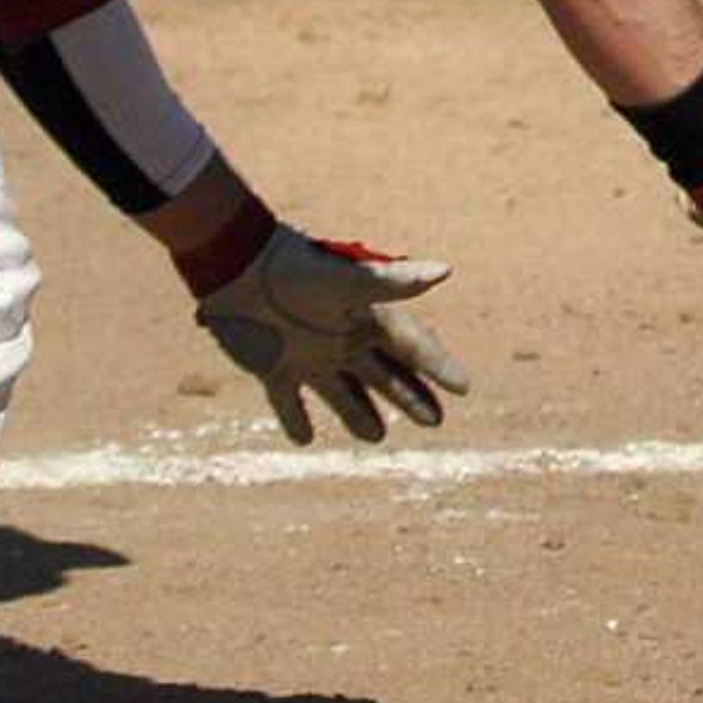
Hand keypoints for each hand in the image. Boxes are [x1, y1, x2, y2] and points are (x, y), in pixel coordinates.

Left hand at [193, 227, 470, 443]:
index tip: (464, 387)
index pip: (412, 347)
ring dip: (359, 414)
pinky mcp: (274, 368)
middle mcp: (342, 339)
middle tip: (435, 420)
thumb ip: (396, 281)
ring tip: (377, 436)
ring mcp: (309, 356)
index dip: (439, 366)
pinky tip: (304, 438)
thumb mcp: (350, 282)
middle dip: (410, 397)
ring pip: (343, 393)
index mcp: (366, 318)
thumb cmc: (298, 270)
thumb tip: (446, 269)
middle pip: (385, 375)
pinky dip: (296, 420)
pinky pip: (289, 401)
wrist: (238, 264)